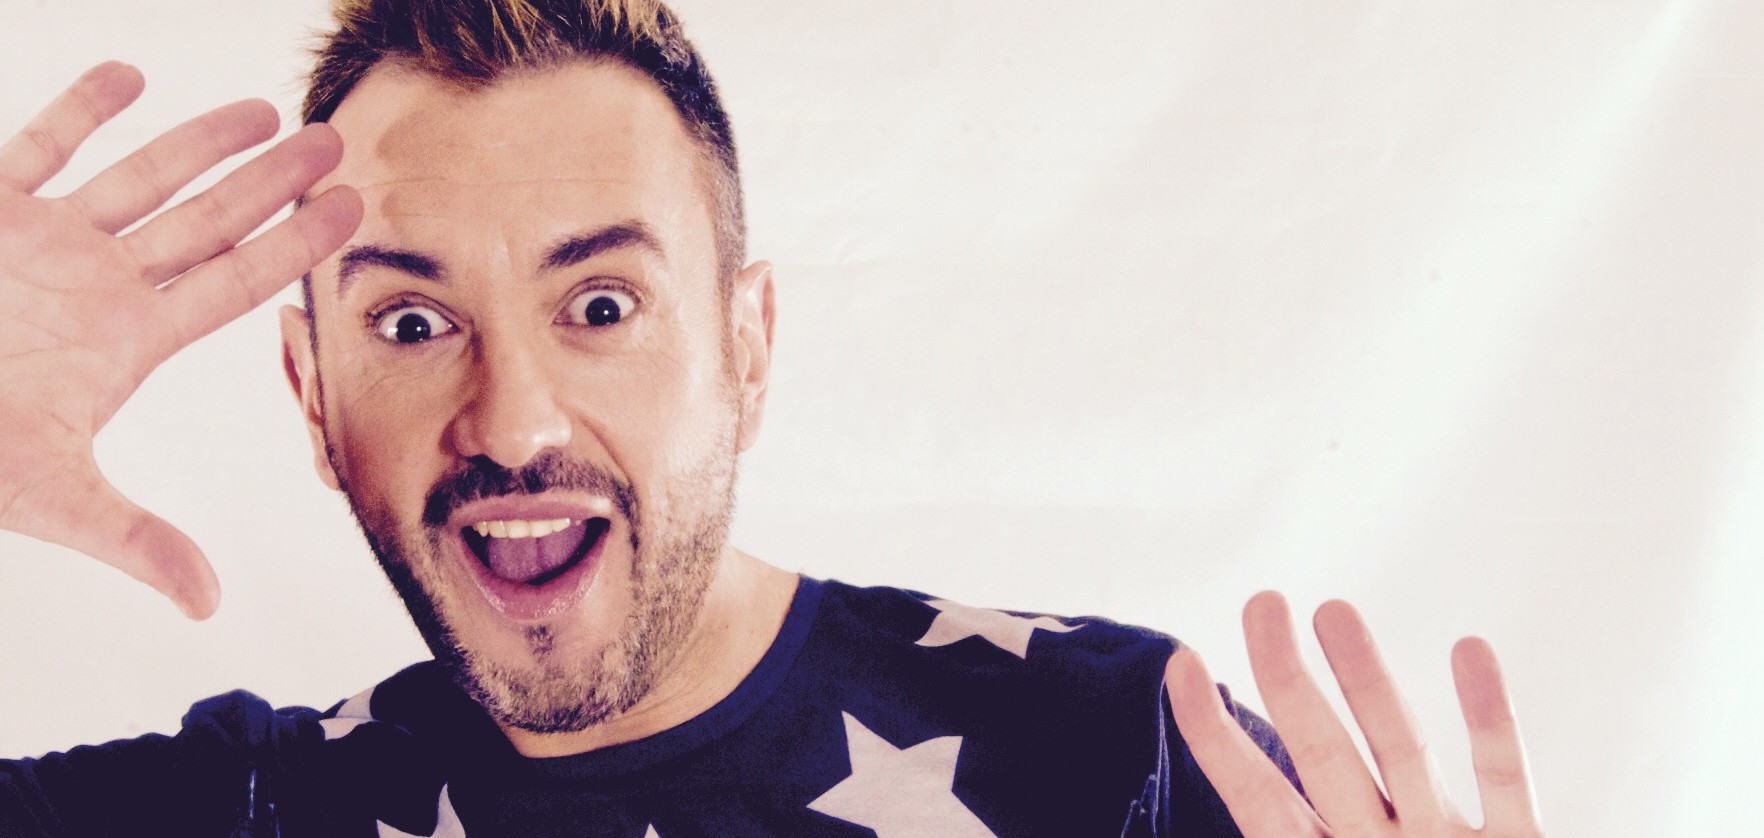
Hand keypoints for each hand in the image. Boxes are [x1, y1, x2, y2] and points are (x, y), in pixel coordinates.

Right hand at [0, 62, 361, 619]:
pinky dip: (77, 111)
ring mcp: (41, 244)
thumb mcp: (47, 495)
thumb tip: (207, 604)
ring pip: (137, 179)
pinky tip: (129, 76)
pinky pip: (36, 148)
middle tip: (335, 142)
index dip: (295, 246)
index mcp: (125, 342)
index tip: (354, 210)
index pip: (233, 283)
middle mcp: (96, 286)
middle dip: (271, 184)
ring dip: (199, 142)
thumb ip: (133, 537)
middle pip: (206, 223)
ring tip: (265, 110)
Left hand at [1166, 592, 1543, 836]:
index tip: (1182, 664)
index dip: (1214, 735)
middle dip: (1289, 677)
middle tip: (1262, 602)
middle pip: (1321, 751)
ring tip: (1334, 609)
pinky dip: (1488, 717)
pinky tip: (1469, 652)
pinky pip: (1501, 777)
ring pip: (1401, 750)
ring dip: (1371, 680)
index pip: (1254, 796)